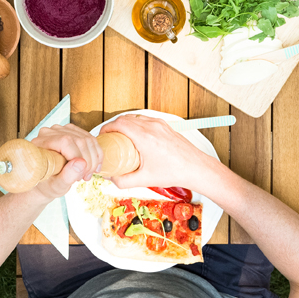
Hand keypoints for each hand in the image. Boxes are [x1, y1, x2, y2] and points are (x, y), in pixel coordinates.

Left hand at [29, 124, 102, 199]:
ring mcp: (63, 130)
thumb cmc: (48, 184)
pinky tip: (92, 167)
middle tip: (84, 177)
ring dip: (93, 160)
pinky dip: (96, 155)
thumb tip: (82, 163)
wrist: (48, 182)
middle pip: (79, 140)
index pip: (65, 141)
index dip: (77, 156)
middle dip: (87, 161)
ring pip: (88, 139)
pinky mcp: (74, 132)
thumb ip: (67, 176)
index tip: (79, 175)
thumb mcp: (56, 186)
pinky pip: (91, 140)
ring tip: (87, 174)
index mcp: (41, 143)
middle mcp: (51, 132)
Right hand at [101, 115, 217, 193]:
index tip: (103, 135)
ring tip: (121, 137)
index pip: (119, 124)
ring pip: (136, 117)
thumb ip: (124, 180)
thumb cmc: (174, 172)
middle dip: (114, 126)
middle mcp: (152, 126)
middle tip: (109, 138)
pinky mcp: (165, 126)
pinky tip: (136, 136)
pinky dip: (137, 124)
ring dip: (125, 124)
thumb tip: (111, 178)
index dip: (107, 128)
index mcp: (145, 137)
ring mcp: (159, 124)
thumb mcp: (145, 179)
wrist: (195, 168)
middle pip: (125, 119)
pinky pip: (146, 120)